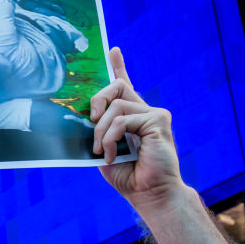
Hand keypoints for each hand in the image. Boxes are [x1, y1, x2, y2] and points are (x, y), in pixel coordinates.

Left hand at [90, 47, 183, 209]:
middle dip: (96, 99)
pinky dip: (110, 138)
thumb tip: (85, 116)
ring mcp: (154, 114)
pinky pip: (123, 120)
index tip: (111, 50)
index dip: (118, 66)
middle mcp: (144, 111)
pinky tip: (110, 154)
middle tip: (90, 120)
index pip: (125, 85)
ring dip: (100, 131)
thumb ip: (98, 130)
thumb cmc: (127, 175)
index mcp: (132, 116)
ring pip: (115, 106)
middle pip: (116, 86)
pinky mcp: (158, 121)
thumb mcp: (104, 149)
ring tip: (100, 151)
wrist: (148, 194)